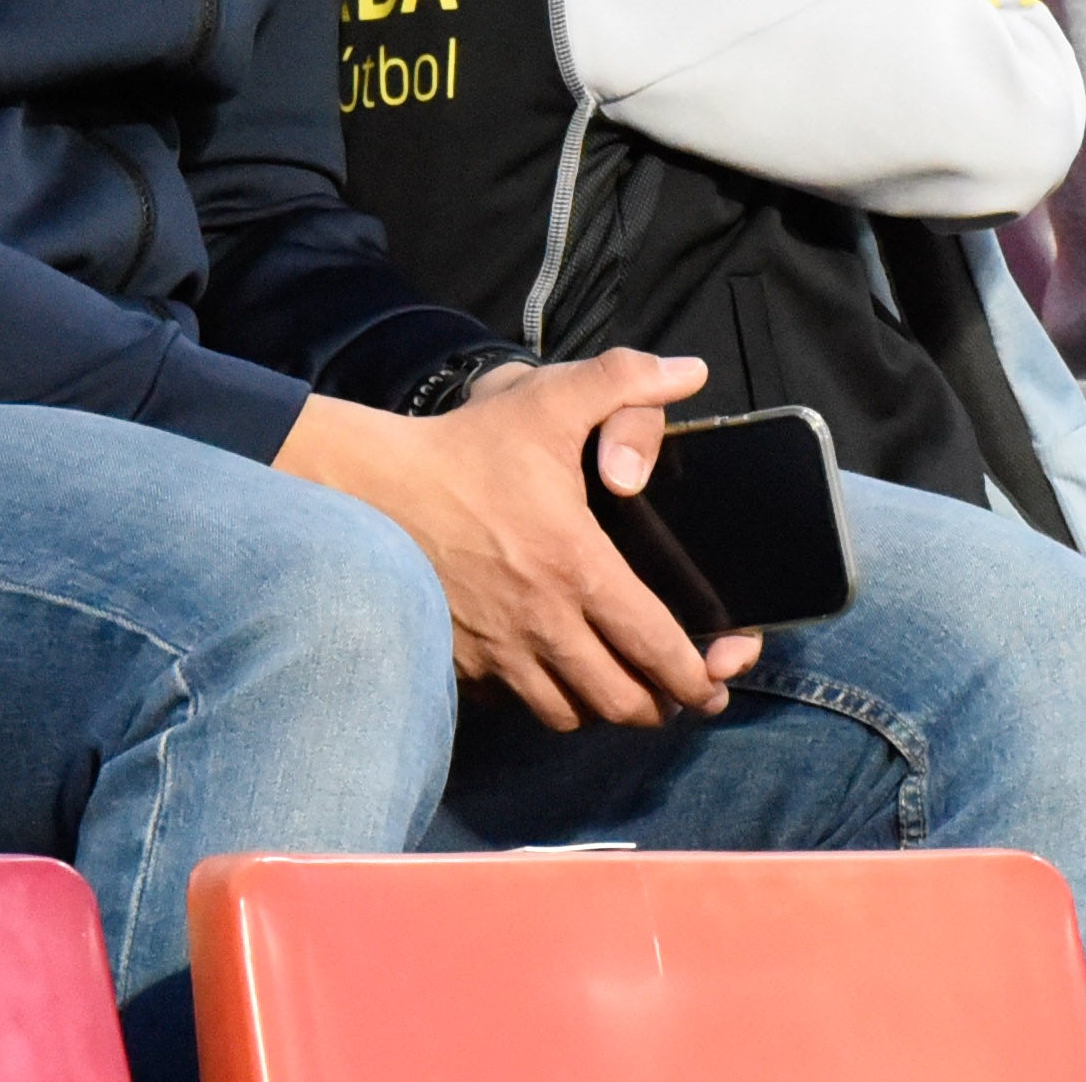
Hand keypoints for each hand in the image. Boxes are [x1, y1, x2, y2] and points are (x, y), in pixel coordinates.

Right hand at [279, 349, 760, 733]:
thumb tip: (692, 371)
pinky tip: (547, 672)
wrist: (369, 488)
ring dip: (600, 707)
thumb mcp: (544, 401)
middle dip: (660, 705)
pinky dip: (541, 699)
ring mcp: (500, 651)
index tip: (715, 682)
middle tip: (672, 691)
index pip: (660, 651)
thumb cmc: (464, 449)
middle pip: (624, 703)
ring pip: (571, 715)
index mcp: (579, 570)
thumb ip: (622, 380)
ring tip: (613, 684)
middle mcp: (545, 623)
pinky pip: (515, 707)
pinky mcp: (462, 663)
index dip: (699, 679)